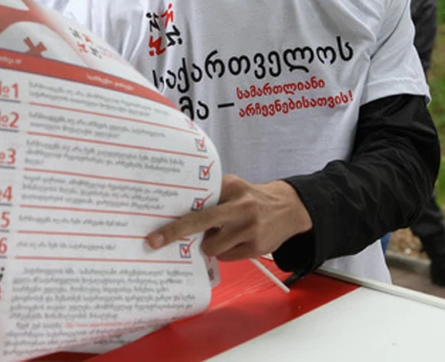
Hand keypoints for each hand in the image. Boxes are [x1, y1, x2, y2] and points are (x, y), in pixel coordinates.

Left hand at [146, 175, 312, 260]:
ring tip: (221, 234)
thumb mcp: (233, 187)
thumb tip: (180, 213)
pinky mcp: (256, 248)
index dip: (177, 219)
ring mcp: (249, 230)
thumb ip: (211, 196)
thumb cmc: (252, 197)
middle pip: (201, 223)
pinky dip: (225, 251)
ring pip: (212, 247)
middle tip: (155, 242)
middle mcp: (240, 207)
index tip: (156, 233)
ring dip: (210, 244)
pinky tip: (235, 240)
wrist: (289, 208)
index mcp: (232, 187)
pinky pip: (226, 256)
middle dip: (177, 233)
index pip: (199, 202)